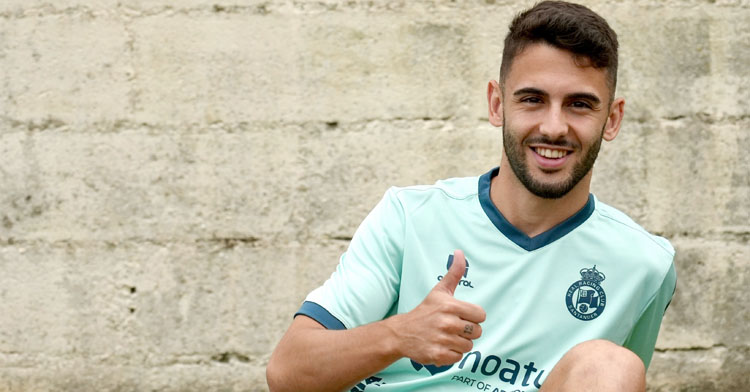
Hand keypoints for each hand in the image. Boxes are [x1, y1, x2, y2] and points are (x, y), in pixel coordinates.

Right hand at [385, 249, 485, 365]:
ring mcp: (443, 340)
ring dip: (459, 343)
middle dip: (467, 331)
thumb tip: (460, 252)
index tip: (461, 316)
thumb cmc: (425, 311)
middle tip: (452, 327)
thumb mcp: (440, 290)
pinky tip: (441, 346)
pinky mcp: (438, 355)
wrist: (401, 333)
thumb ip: (455, 272)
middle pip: (477, 332)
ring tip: (445, 337)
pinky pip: (458, 358)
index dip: (472, 317)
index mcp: (451, 306)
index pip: (481, 315)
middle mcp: (448, 323)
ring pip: (468, 346)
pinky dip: (451, 354)